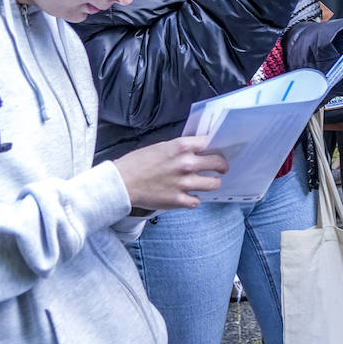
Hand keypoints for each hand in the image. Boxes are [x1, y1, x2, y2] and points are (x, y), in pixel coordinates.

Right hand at [111, 136, 229, 210]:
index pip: (210, 142)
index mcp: (181, 147)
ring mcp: (184, 183)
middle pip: (218, 163)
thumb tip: (197, 150)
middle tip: (221, 168)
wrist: (120, 183)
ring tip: (208, 183)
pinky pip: (197, 201)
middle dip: (222, 166)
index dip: (216, 147)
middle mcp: (186, 163)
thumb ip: (181, 148)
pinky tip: (189, 196)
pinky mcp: (178, 200)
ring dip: (212, 183)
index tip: (217, 151)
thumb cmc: (137, 163)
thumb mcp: (161, 147)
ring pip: (213, 184)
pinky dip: (194, 199)